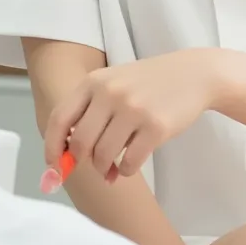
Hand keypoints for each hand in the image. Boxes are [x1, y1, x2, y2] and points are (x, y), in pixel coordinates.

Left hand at [44, 49, 220, 181]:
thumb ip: (88, 114)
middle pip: (79, 144)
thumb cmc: (148, 84)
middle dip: (84, 162)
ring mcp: (133, 108)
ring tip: (115, 165)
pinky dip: (126, 170)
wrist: (194, 74)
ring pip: (103, 157)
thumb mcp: (114, 84)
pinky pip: (129, 164)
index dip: (51, 148)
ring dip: (106, 169)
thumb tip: (62, 162)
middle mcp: (110, 92)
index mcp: (94, 81)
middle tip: (97, 164)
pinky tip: (133, 162)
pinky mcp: (156, 126)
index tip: (54, 167)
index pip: (59, 119)